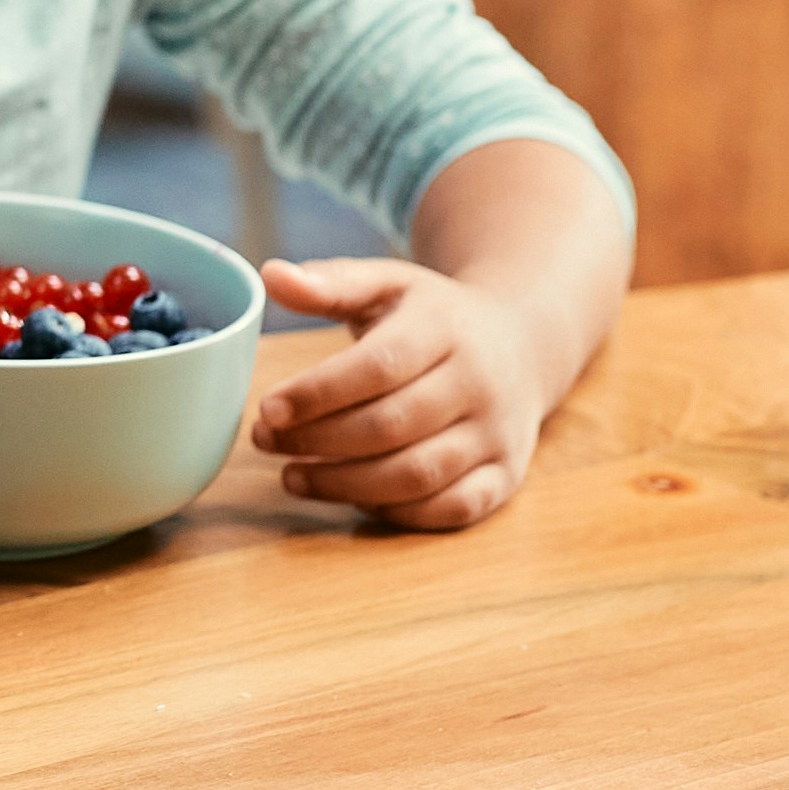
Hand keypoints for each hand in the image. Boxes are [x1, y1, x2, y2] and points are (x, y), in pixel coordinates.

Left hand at [246, 255, 558, 530]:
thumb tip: (271, 275)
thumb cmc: (436, 318)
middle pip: (392, 426)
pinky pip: (450, 509)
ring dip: (346, 485)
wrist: (523, 345)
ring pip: (417, 475)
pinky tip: (352, 499)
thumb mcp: (389, 285)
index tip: (267, 409)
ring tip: (292, 476)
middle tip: (265, 442)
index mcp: (446, 329)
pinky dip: (397, 514)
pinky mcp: (505, 476)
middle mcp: (479, 384)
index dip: (319, 393)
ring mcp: (496, 434)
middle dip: (319, 440)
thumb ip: (331, 283)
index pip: (379, 366)